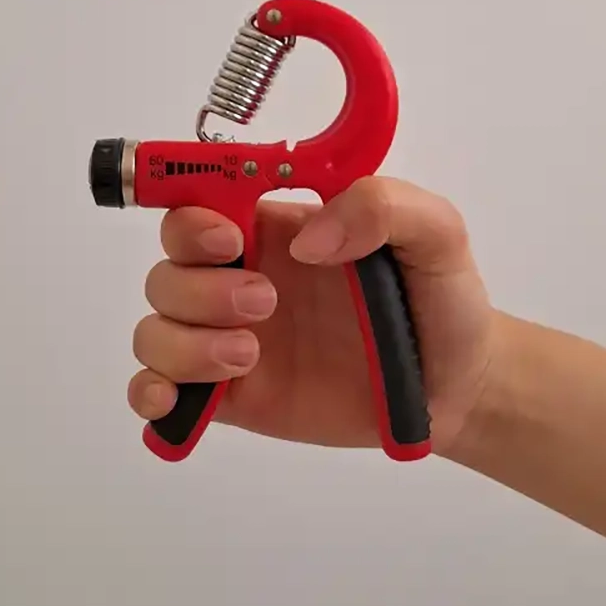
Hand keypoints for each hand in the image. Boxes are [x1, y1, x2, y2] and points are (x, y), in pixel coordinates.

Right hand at [127, 177, 494, 455]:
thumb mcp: (436, 234)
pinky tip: (176, 402)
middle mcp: (242, 277)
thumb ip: (384, 207)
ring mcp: (230, 338)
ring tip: (249, 356)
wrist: (454, 388)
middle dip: (199, 287)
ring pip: (156, 327)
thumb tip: (311, 239)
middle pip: (168, 268)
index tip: (229, 240)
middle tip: (266, 304)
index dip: (192, 218)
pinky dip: (151, 392)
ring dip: (184, 341)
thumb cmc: (441, 301)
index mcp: (278, 229)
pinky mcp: (232, 395)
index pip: (199, 203)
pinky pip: (163, 387)